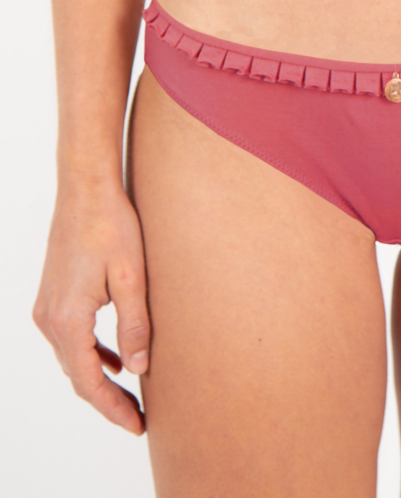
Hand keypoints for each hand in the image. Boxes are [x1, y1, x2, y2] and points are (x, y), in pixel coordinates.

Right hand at [33, 174, 149, 434]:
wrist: (86, 190)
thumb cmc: (112, 227)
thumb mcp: (133, 278)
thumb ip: (135, 326)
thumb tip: (138, 369)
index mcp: (67, 319)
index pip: (88, 381)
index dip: (112, 408)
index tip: (137, 426)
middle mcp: (49, 319)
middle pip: (78, 375)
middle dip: (107, 400)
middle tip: (138, 418)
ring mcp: (47, 307)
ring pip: (74, 358)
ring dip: (100, 378)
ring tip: (129, 396)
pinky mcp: (55, 295)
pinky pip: (72, 338)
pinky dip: (93, 353)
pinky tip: (115, 358)